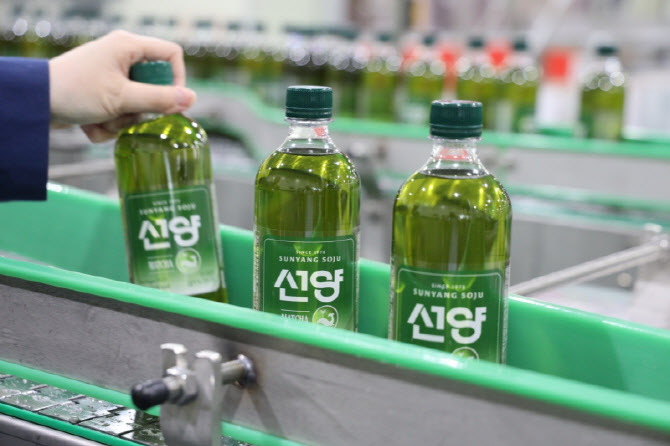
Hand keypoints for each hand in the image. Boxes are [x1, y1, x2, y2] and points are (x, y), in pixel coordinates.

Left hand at [49, 30, 196, 141]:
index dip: (177, 79)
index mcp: (128, 47)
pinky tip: (90, 124)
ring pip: (136, 104)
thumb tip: (191, 99)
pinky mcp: (101, 93)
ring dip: (122, 121)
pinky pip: (118, 112)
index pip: (171, 54)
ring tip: (101, 120)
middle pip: (154, 86)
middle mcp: (121, 57)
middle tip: (128, 115)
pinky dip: (107, 124)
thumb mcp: (122, 98)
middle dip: (141, 109)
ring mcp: (110, 76)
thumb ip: (160, 99)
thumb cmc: (75, 92)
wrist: (33, 103)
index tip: (172, 102)